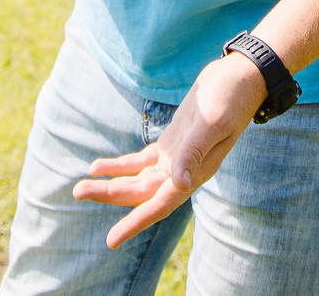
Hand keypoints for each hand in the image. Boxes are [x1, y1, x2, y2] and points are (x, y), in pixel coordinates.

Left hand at [72, 52, 265, 247]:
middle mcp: (183, 171)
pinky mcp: (172, 142)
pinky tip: (98, 166)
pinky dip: (120, 166)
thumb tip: (179, 185)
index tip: (112, 241)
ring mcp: (176, 157)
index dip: (135, 222)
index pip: (159, 204)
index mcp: (194, 172)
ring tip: (81, 186)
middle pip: (140, 192)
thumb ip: (193, 153)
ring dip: (110, 183)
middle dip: (109, 195)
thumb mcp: (211, 123)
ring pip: (137, 179)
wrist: (241, 77)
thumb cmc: (230, 98)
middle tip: (77, 192)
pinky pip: (140, 161)